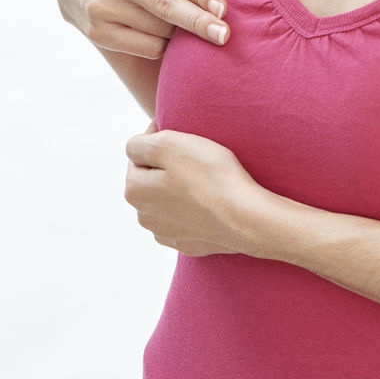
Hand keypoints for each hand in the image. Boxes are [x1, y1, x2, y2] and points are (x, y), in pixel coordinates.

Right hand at [54, 0, 230, 56]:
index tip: (224, 9)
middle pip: (164, 5)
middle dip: (198, 22)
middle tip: (224, 35)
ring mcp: (101, 7)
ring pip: (157, 29)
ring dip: (182, 33)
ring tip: (193, 27)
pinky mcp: (96, 32)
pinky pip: (145, 47)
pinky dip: (163, 45)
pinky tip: (166, 35)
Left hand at [124, 118, 269, 257]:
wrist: (244, 217)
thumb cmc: (210, 175)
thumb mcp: (169, 144)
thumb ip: (140, 144)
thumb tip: (136, 146)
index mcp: (134, 190)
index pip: (137, 155)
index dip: (159, 140)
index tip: (182, 135)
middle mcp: (144, 216)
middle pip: (150, 179)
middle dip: (166, 166)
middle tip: (195, 157)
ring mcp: (166, 233)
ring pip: (166, 200)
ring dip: (179, 188)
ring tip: (204, 179)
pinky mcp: (188, 243)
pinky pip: (186, 218)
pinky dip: (193, 208)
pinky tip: (210, 201)